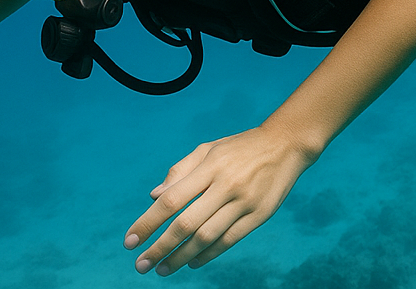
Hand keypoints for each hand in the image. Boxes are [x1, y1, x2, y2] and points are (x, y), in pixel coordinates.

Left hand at [124, 125, 317, 274]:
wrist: (286, 145)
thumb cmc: (239, 147)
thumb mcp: (208, 149)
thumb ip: (180, 171)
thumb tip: (154, 196)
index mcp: (209, 166)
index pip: (172, 199)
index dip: (148, 222)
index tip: (130, 241)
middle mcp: (225, 185)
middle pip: (186, 224)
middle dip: (160, 247)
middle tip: (141, 265)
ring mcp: (244, 202)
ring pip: (206, 237)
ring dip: (181, 257)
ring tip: (163, 269)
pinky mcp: (259, 215)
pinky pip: (229, 241)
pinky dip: (208, 255)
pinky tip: (193, 263)